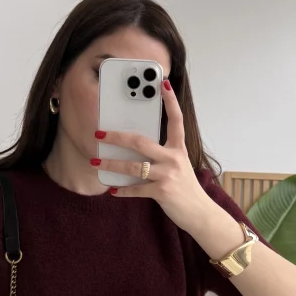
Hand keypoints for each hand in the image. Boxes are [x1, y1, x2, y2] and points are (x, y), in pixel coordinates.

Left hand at [95, 77, 208, 230]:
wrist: (200, 212)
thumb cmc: (185, 186)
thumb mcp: (178, 164)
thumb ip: (162, 153)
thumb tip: (133, 145)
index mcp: (179, 148)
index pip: (176, 119)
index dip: (170, 101)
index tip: (163, 83)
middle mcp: (174, 158)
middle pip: (141, 142)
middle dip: (117, 138)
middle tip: (99, 134)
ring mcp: (168, 175)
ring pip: (133, 167)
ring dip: (112, 165)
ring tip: (96, 163)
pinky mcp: (162, 192)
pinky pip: (136, 189)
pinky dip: (123, 190)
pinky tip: (112, 190)